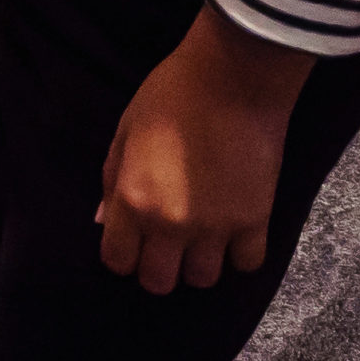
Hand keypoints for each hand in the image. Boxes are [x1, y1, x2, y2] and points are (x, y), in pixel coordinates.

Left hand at [96, 5, 311, 294]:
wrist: (233, 78)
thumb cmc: (171, 94)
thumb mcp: (126, 129)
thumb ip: (112, 180)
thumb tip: (104, 221)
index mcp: (132, 199)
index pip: (118, 262)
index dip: (123, 253)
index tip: (132, 240)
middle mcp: (170, 224)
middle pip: (159, 282)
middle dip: (158, 266)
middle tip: (166, 242)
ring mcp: (215, 228)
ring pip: (203, 279)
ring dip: (199, 261)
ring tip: (201, 234)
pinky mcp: (255, 222)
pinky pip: (246, 264)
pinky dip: (239, 253)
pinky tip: (234, 229)